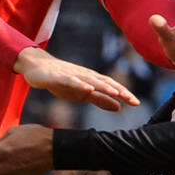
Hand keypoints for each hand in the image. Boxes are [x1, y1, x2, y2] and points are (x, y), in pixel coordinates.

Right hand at [14, 47, 138, 111]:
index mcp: (92, 80)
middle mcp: (85, 75)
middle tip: (133, 100)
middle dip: (120, 90)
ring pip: (91, 80)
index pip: (111, 86)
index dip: (124, 94)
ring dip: (104, 86)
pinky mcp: (59, 77)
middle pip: (105, 82)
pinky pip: (71, 80)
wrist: (38, 68)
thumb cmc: (62, 81)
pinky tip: (88, 88)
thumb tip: (119, 107)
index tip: (137, 103)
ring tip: (116, 93)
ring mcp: (72, 75)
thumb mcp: (83, 94)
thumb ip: (100, 100)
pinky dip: (80, 84)